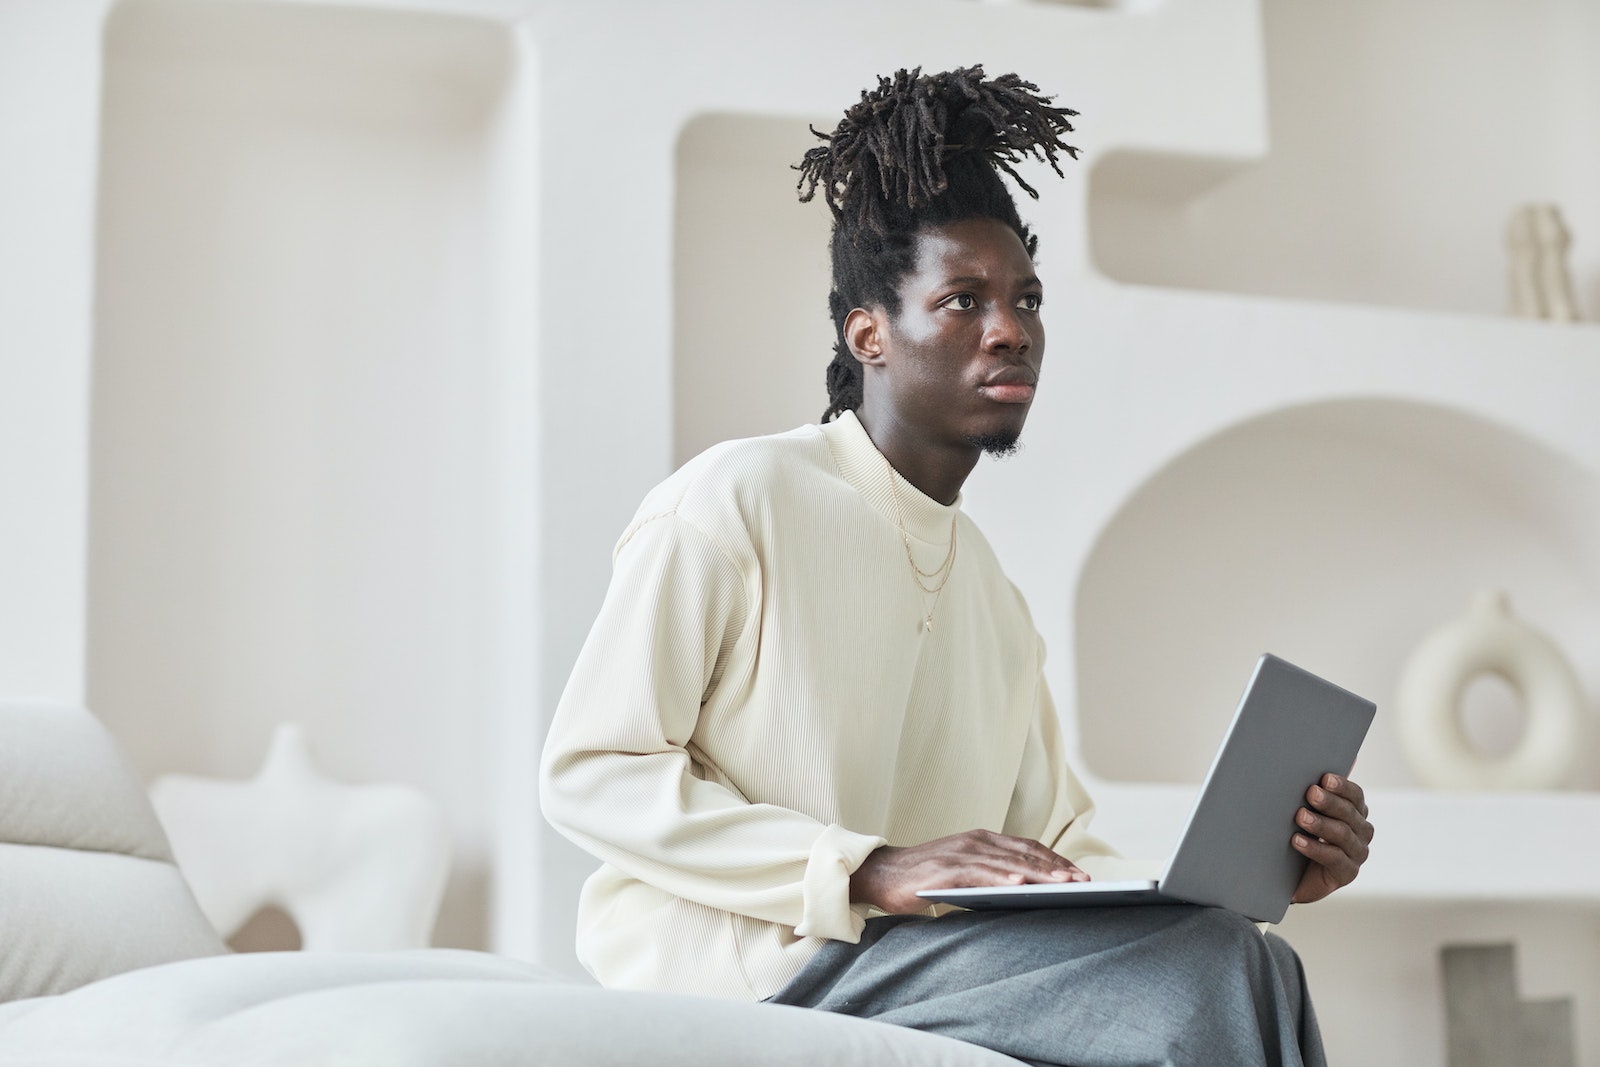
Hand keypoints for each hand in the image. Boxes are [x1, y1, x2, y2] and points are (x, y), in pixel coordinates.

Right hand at [849, 829, 1088, 913]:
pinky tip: (1020, 885)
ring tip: (1064, 884)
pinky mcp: (946, 868)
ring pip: (1008, 862)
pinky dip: (1002, 878)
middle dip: (1057, 868)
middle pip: (1025, 853)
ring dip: (1039, 874)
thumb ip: (990, 875)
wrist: (881, 874)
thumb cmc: (925, 877)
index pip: (1028, 848)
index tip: (1080, 874)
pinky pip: (979, 873)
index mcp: (982, 840)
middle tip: (1084, 881)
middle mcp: (975, 841)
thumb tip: (1025, 893)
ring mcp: (961, 853)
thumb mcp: (964, 872)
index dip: (1055, 860)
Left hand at [1290, 773, 1372, 904]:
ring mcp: (1357, 853)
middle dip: (1330, 802)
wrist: (1290, 874)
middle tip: (1310, 793)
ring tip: (1300, 816)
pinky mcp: (1347, 873)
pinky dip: (1315, 848)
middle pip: (1350, 813)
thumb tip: (1338, 756)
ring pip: (1343, 835)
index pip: (1355, 796)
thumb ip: (1319, 788)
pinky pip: (1334, 859)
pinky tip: (1297, 841)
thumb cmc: (1300, 833)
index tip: (1324, 778)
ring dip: (1320, 824)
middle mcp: (1361, 832)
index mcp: (1355, 811)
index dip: (1342, 786)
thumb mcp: (1308, 809)